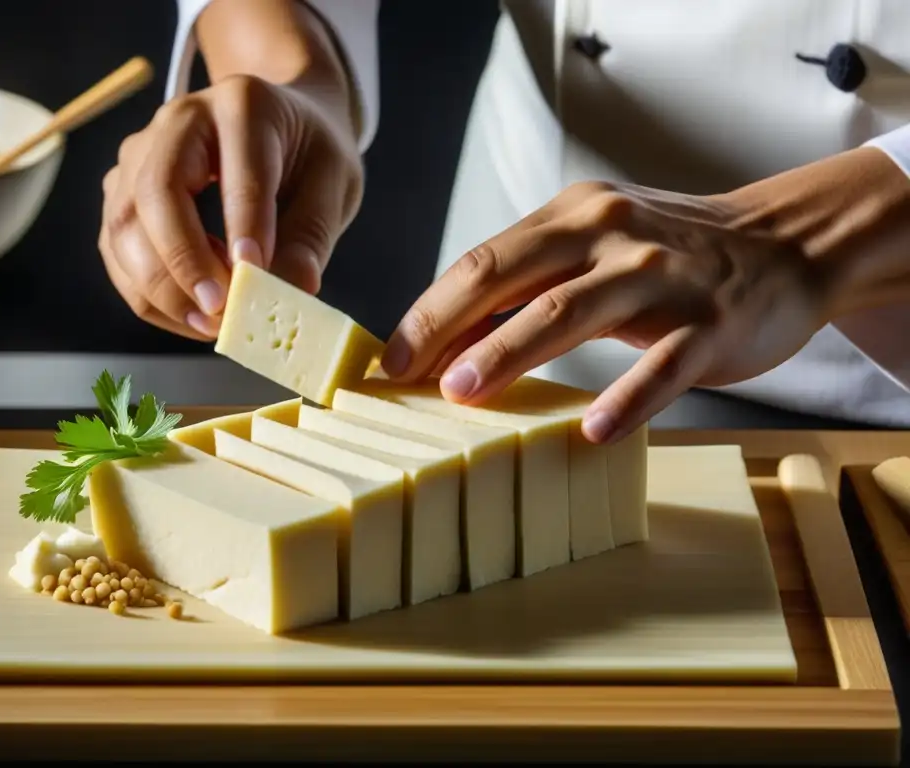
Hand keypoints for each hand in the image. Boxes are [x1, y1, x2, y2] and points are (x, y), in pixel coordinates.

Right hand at [98, 75, 362, 339]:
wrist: (281, 126)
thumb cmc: (309, 153)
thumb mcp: (334, 184)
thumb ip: (312, 236)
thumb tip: (292, 291)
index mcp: (243, 106)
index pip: (238, 170)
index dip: (244, 226)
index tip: (255, 274)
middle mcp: (179, 121)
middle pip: (156, 192)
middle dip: (183, 261)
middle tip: (218, 310)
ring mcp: (140, 155)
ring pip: (125, 226)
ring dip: (161, 287)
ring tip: (211, 323)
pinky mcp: (123, 192)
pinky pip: (118, 251)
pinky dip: (150, 295)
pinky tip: (192, 315)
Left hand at [380, 180, 835, 443]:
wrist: (785, 245)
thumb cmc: (668, 257)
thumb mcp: (595, 247)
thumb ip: (530, 283)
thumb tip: (447, 341)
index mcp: (572, 217)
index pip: (484, 261)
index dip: (430, 311)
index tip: (390, 360)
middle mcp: (609, 234)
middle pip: (510, 276)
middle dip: (447, 327)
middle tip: (405, 377)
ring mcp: (661, 277)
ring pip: (571, 313)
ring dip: (509, 353)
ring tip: (462, 394)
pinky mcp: (709, 323)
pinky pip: (661, 364)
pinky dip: (625, 397)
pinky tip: (591, 430)